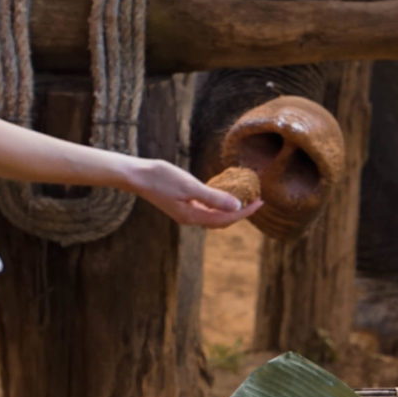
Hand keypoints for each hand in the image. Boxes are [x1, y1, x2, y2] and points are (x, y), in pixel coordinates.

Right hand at [126, 156, 259, 229]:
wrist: (136, 175)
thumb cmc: (161, 177)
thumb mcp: (190, 185)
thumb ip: (214, 197)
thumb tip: (237, 207)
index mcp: (192, 216)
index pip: (226, 218)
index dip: (245, 212)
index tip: (261, 202)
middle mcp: (189, 218)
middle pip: (221, 221)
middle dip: (240, 213)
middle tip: (257, 201)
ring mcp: (184, 212)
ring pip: (213, 216)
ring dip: (230, 209)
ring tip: (244, 199)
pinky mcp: (180, 204)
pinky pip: (205, 208)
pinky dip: (217, 204)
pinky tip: (222, 194)